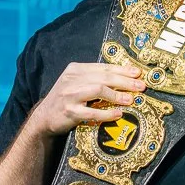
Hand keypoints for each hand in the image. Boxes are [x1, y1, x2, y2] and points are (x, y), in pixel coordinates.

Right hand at [32, 62, 146, 137]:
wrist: (44, 117)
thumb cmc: (66, 100)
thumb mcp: (77, 84)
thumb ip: (95, 79)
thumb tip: (124, 79)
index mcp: (75, 69)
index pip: (103, 67)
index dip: (122, 69)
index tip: (137, 73)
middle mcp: (72, 79)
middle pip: (104, 77)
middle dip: (125, 81)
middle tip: (140, 86)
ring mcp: (69, 95)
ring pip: (98, 90)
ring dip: (117, 94)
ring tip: (131, 99)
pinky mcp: (69, 111)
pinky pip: (92, 111)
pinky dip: (107, 113)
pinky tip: (118, 114)